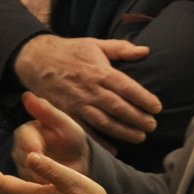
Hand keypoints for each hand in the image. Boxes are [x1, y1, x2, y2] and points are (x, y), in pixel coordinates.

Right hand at [11, 92, 89, 181]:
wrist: (80, 160)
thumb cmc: (72, 138)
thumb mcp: (63, 123)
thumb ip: (46, 110)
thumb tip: (26, 95)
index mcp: (26, 132)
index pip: (23, 139)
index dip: (30, 145)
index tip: (38, 152)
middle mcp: (20, 148)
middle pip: (20, 158)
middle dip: (34, 165)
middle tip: (46, 173)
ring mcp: (23, 166)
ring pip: (24, 174)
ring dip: (37, 178)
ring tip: (51, 183)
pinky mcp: (28, 180)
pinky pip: (29, 187)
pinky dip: (40, 188)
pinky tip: (51, 189)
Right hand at [12, 35, 160, 142]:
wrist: (37, 60)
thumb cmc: (70, 51)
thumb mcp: (95, 44)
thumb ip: (121, 49)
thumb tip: (145, 50)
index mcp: (99, 71)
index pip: (126, 87)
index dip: (143, 98)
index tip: (157, 107)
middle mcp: (89, 89)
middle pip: (118, 107)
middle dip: (137, 118)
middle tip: (152, 126)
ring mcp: (77, 103)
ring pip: (104, 121)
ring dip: (123, 132)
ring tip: (140, 137)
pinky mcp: (66, 114)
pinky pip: (85, 131)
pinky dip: (99, 142)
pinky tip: (114, 150)